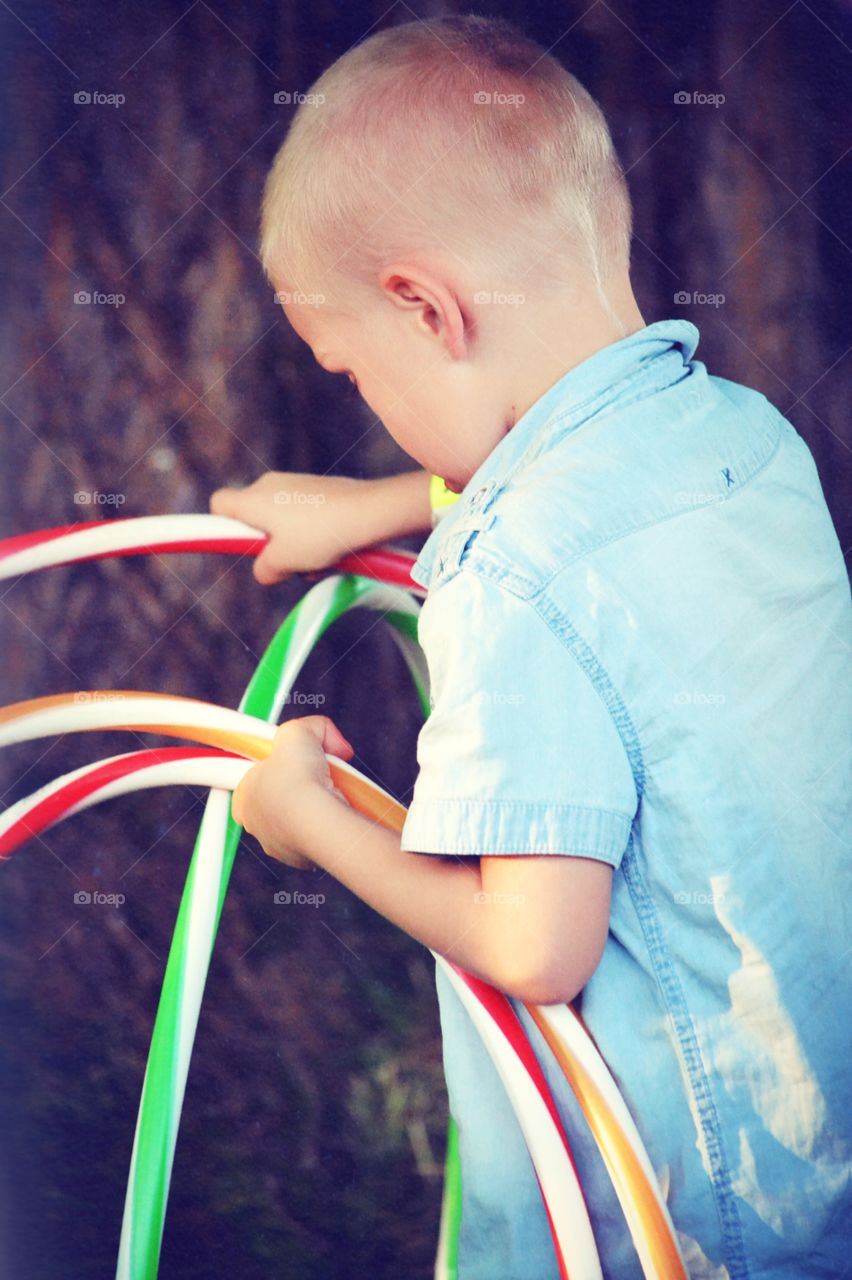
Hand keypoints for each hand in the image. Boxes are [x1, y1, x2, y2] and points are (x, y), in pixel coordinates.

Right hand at [210, 471, 365, 585]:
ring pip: (281, 521)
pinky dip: (311, 535)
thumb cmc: (321, 534)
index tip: (239, 545)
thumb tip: (264, 572)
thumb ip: (264, 569)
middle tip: (284, 561)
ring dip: (292, 545)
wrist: (370, 512)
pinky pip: (303, 516)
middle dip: (266, 544)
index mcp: (253, 499)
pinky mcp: (318, 489)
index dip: (220, 527)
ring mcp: (295, 484)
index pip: (219, 505)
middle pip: (253, 518)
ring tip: (315, 559)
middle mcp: (270, 485)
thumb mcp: (285, 562)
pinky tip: (330, 551)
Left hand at [231, 716, 354, 869]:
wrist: (320, 820)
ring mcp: (278, 844)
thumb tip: (330, 737)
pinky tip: (337, 810)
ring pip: (298, 818)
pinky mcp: (303, 858)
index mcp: (243, 797)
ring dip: (315, 804)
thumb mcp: (298, 731)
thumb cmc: (297, 781)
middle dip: (300, 784)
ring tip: (332, 791)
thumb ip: (311, 727)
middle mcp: (256, 825)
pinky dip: (327, 822)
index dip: (276, 765)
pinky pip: (316, 835)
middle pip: (280, 797)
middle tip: (317, 772)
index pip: (255, 777)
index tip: (292, 760)